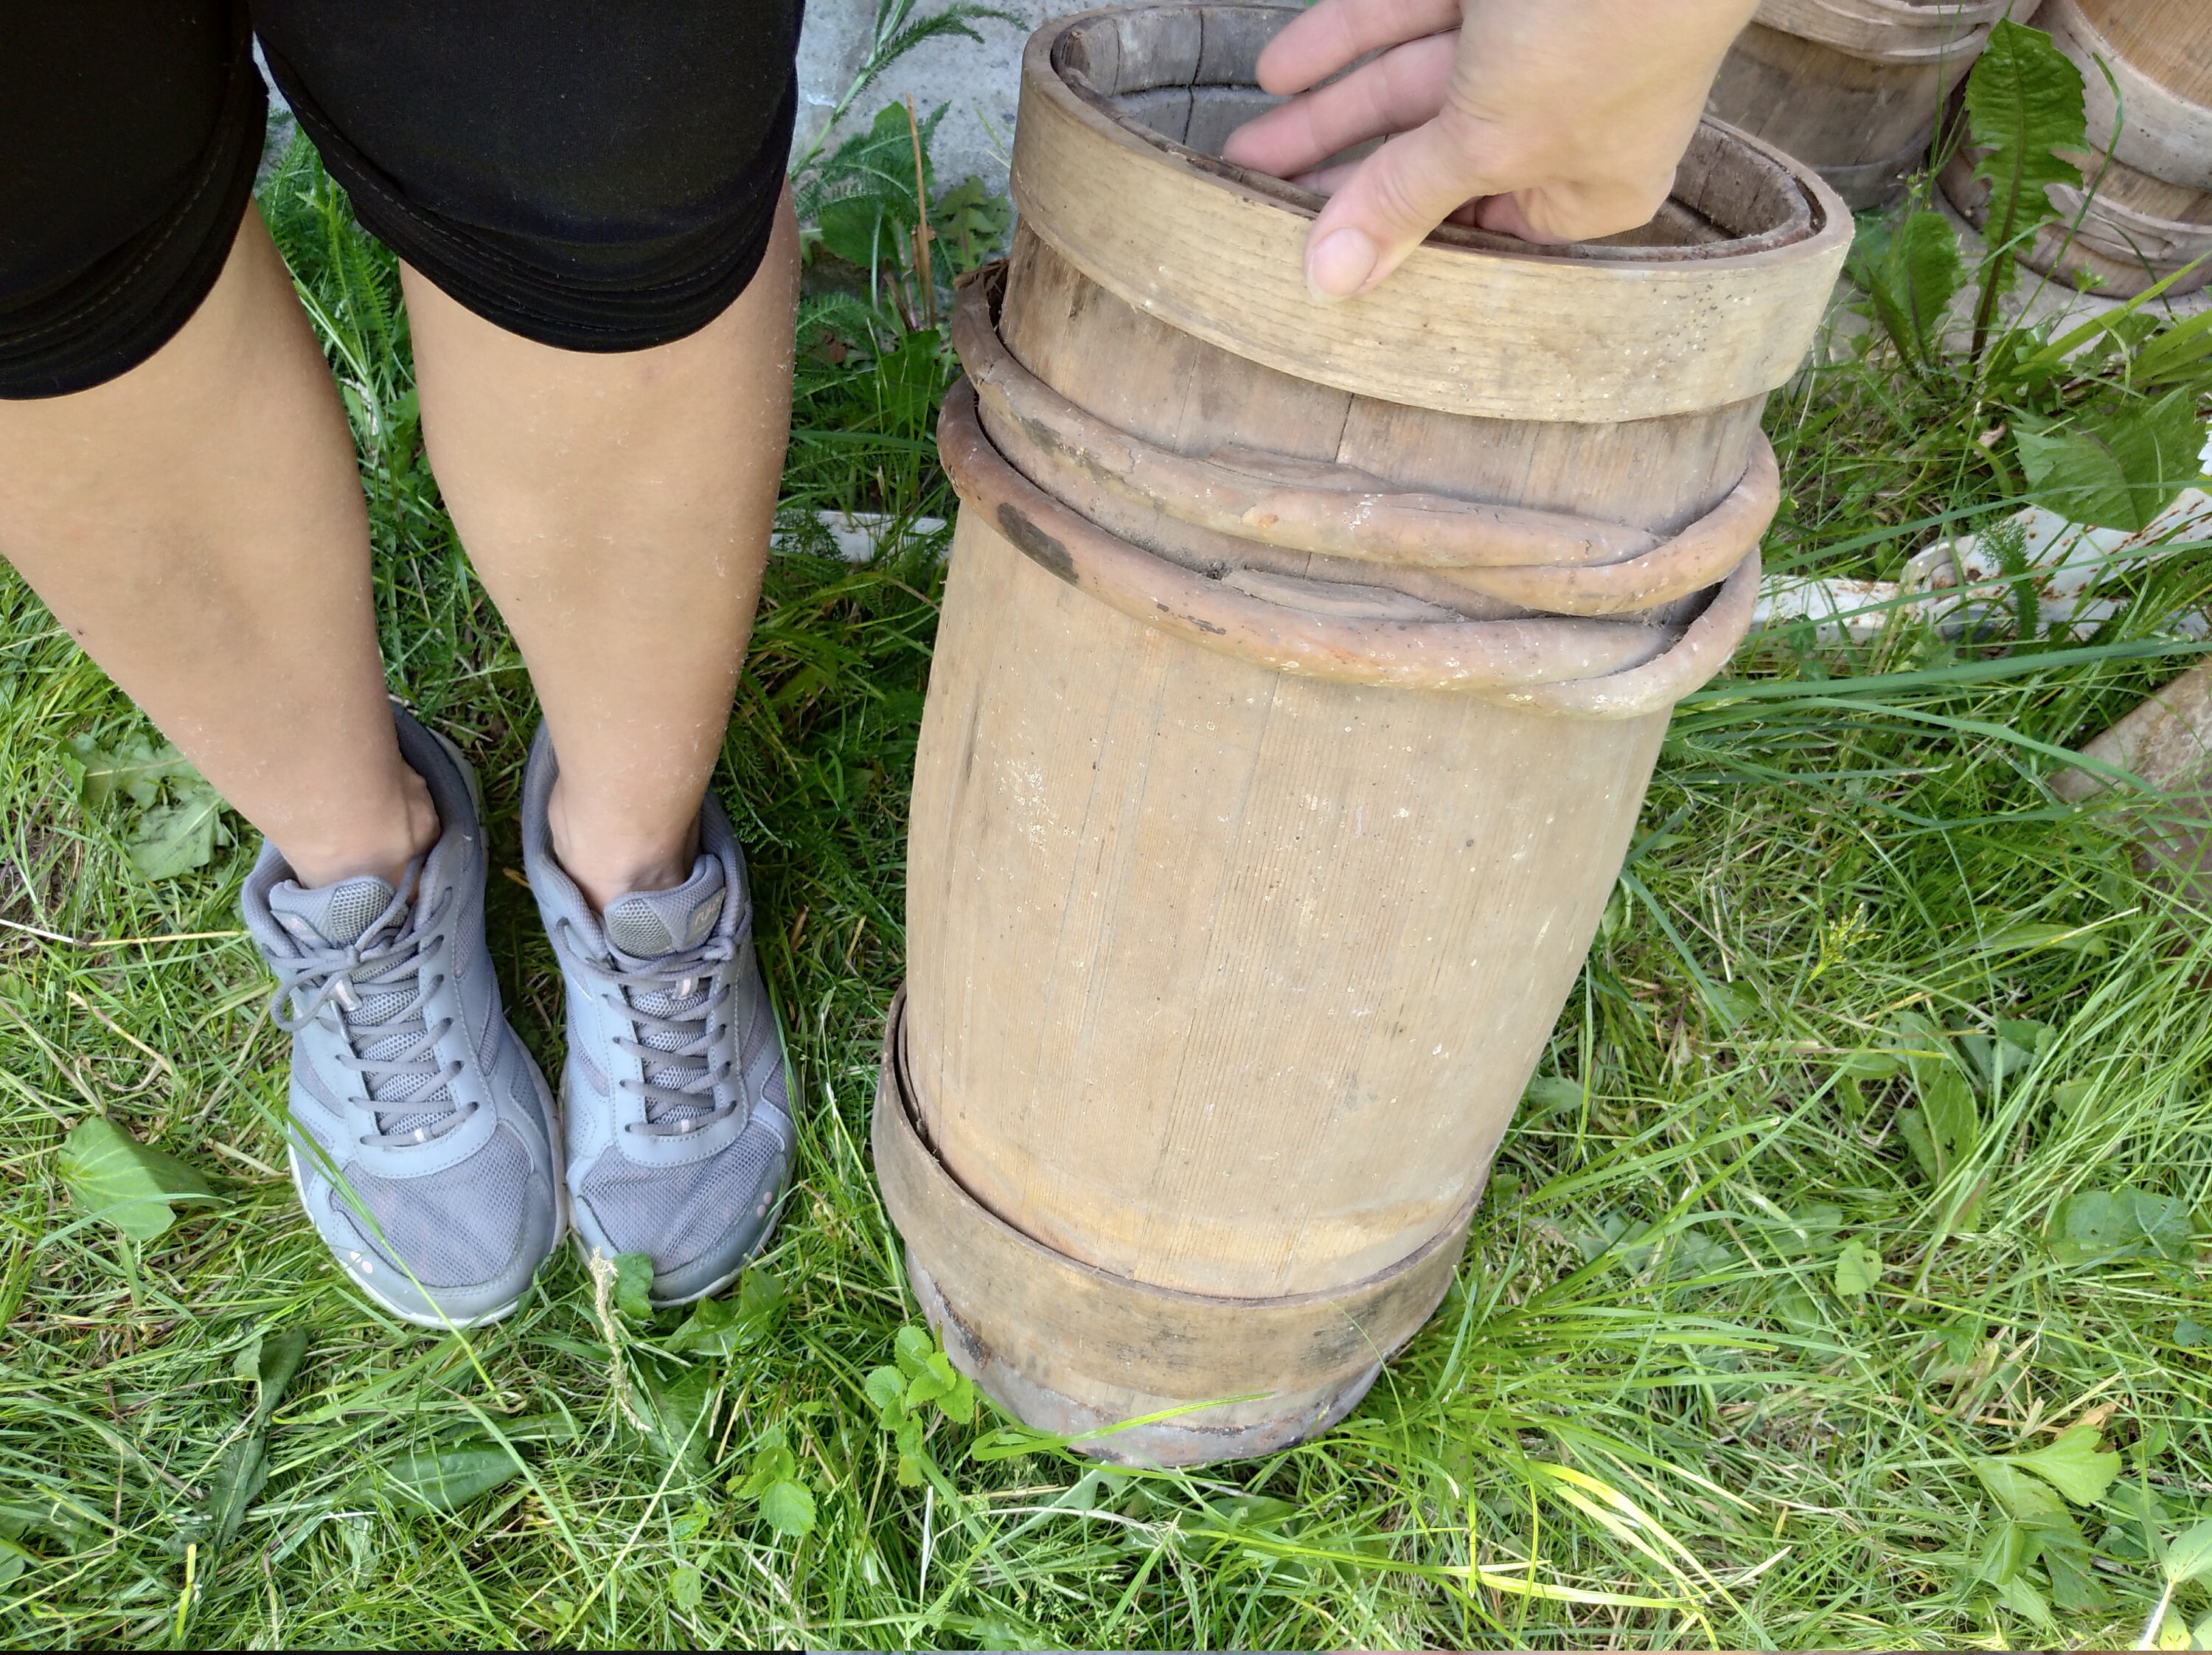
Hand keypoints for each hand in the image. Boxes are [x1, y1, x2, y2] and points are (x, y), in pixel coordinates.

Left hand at [1219, 0, 1762, 298]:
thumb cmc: (1605, 35)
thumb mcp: (1490, 140)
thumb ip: (1403, 202)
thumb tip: (1331, 282)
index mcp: (1588, 182)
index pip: (1477, 228)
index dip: (1400, 238)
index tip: (1319, 257)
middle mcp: (1562, 112)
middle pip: (1429, 154)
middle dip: (1340, 171)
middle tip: (1254, 197)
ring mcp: (1528, 36)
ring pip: (1408, 79)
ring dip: (1325, 109)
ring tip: (1244, 144)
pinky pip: (1408, 10)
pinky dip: (1348, 35)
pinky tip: (1281, 68)